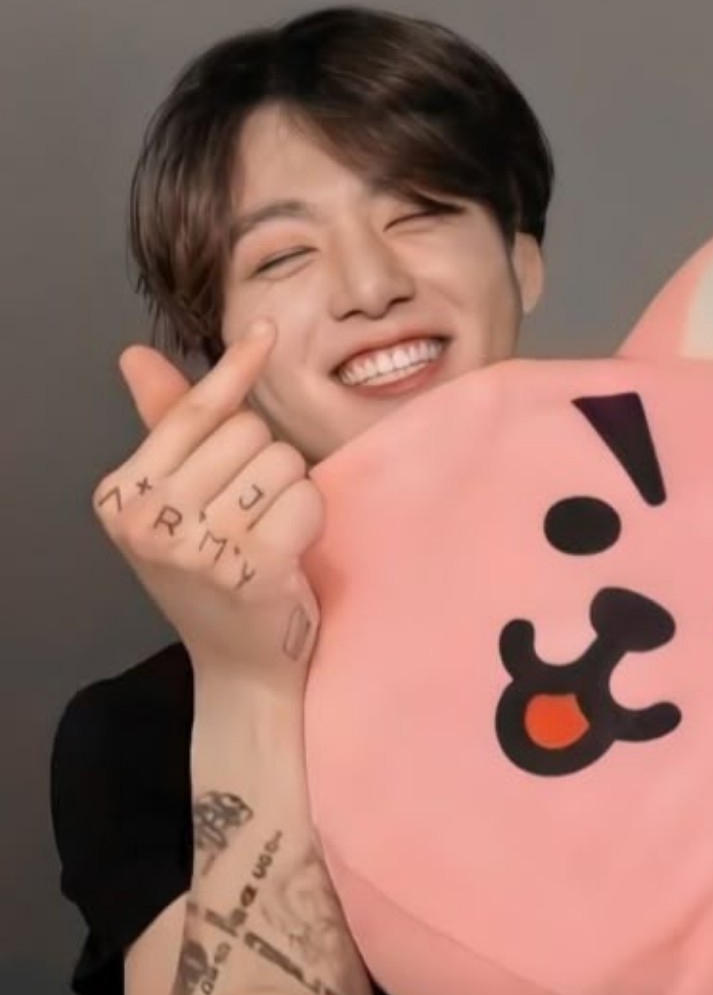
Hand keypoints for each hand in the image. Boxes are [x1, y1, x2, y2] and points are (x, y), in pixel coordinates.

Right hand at [92, 322, 325, 698]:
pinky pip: (304, 499)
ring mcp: (194, 549)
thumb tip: (134, 355)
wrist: (240, 663)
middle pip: (246, 432)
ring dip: (288, 491)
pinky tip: (288, 554)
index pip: (192, 413)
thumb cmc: (212, 568)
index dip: (235, 370)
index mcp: (121, 496)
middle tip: (246, 513)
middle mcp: (147, 522)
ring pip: (281, 461)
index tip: (266, 330)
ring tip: (264, 534)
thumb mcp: (176, 496)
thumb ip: (165, 424)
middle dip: (263, 461)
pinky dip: (309, 518)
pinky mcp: (248, 570)